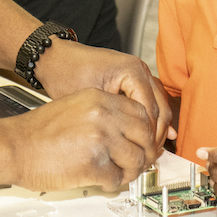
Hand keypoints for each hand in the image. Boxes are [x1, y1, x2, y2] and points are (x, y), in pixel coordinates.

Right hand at [9, 88, 154, 191]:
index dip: (145, 132)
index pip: (141, 113)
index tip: (142, 143)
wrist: (13, 147)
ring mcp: (100, 139)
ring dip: (130, 172)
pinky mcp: (93, 164)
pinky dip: (112, 184)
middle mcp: (103, 115)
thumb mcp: (74, 107)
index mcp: (99, 99)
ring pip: (136, 160)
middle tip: (138, 163)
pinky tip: (101, 181)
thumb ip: (102, 114)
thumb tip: (126, 133)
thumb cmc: (37, 131)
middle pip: (144, 136)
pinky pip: (117, 178)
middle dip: (144, 153)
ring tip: (117, 174)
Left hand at [38, 40, 173, 155]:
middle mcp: (140, 69)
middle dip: (156, 136)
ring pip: (159, 106)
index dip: (148, 138)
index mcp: (132, 72)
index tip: (143, 157)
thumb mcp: (89, 104)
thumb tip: (130, 147)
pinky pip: (150, 100)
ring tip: (147, 151)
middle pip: (161, 109)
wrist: (56, 58)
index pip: (150, 112)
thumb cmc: (66, 75)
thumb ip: (113, 122)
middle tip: (148, 158)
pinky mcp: (134, 78)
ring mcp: (139, 72)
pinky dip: (150, 118)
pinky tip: (147, 136)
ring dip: (156, 128)